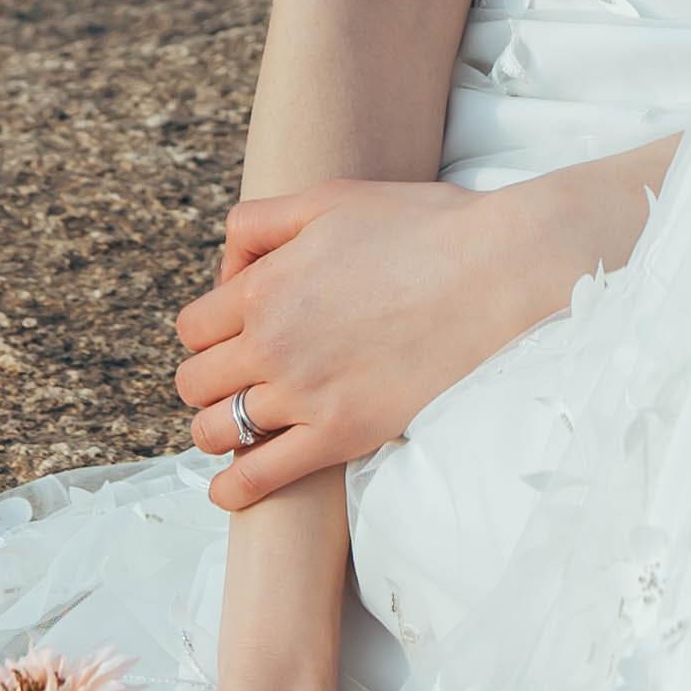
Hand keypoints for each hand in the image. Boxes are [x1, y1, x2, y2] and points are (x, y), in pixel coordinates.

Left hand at [176, 174, 548, 507]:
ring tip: (240, 425)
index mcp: (264, 286)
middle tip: (239, 380)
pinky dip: (235, 488)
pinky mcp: (341, 434)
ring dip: (218, 429)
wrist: (498, 271)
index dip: (209, 333)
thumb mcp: (329, 200)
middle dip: (210, 380)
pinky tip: (229, 490)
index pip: (193, 327)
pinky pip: (260, 477)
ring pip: (217, 430)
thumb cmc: (422, 227)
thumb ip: (262, 223)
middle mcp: (272, 342)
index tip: (233, 338)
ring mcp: (305, 394)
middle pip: (195, 381)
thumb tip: (225, 268)